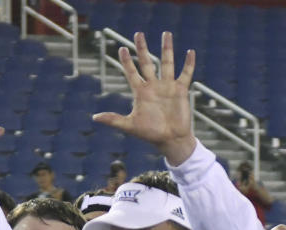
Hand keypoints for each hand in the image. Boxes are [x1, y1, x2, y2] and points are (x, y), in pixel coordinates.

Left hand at [92, 32, 196, 165]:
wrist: (171, 140)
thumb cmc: (150, 134)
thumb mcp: (130, 125)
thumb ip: (113, 120)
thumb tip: (95, 117)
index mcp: (141, 92)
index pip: (132, 72)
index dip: (127, 61)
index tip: (122, 48)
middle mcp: (153, 86)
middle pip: (147, 62)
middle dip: (142, 48)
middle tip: (138, 34)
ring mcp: (167, 87)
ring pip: (167, 63)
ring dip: (166, 48)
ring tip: (166, 33)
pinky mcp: (180, 90)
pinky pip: (185, 74)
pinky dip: (189, 64)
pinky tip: (190, 52)